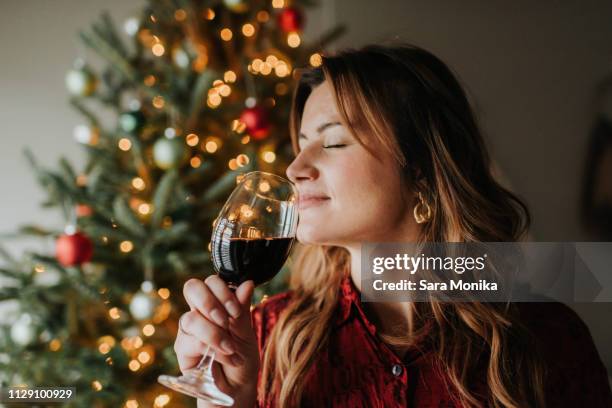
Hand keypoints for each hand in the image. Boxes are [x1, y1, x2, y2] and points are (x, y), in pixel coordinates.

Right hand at [175, 276, 258, 406]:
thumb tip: (247, 283)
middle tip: (226, 320)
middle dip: (210, 302)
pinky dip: (213, 349)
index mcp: (217, 303)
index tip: (236, 310)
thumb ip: (242, 309)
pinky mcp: (183, 349)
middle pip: (192, 288)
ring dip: (215, 333)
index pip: (210, 282)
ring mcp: (189, 330)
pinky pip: (192, 341)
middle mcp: (200, 312)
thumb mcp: (247, 333)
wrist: (237, 388)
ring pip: (191, 318)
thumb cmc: (242, 358)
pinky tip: (226, 357)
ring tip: (231, 348)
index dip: (221, 290)